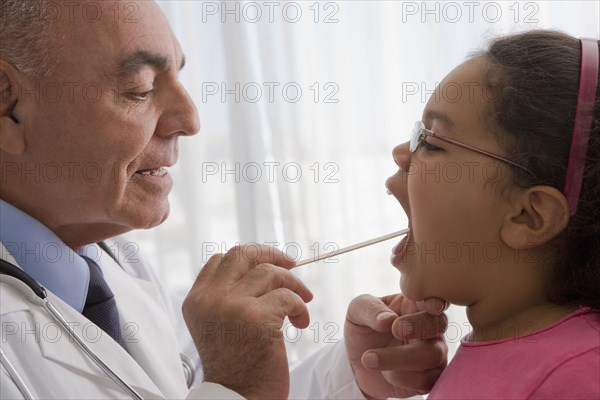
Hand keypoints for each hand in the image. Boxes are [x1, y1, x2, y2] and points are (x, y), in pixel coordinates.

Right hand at [183, 245, 312, 398]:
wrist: (238, 399)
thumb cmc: (236, 365)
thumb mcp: (219, 324)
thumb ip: (229, 295)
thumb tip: (264, 268)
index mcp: (196, 300)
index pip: (221, 260)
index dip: (249, 258)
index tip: (269, 265)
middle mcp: (209, 299)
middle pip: (242, 255)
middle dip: (272, 255)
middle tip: (292, 265)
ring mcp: (231, 306)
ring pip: (269, 272)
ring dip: (293, 284)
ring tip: (302, 302)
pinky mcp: (256, 318)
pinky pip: (287, 297)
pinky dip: (300, 307)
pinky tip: (300, 323)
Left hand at [345, 294, 447, 398]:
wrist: (358, 364)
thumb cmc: (363, 329)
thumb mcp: (357, 310)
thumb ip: (370, 309)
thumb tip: (388, 320)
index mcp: (415, 303)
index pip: (434, 297)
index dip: (437, 301)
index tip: (430, 306)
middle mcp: (430, 326)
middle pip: (439, 324)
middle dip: (419, 327)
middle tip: (396, 329)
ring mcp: (433, 352)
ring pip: (432, 355)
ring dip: (398, 358)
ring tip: (368, 358)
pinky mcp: (430, 378)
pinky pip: (426, 380)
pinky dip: (402, 378)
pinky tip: (386, 374)